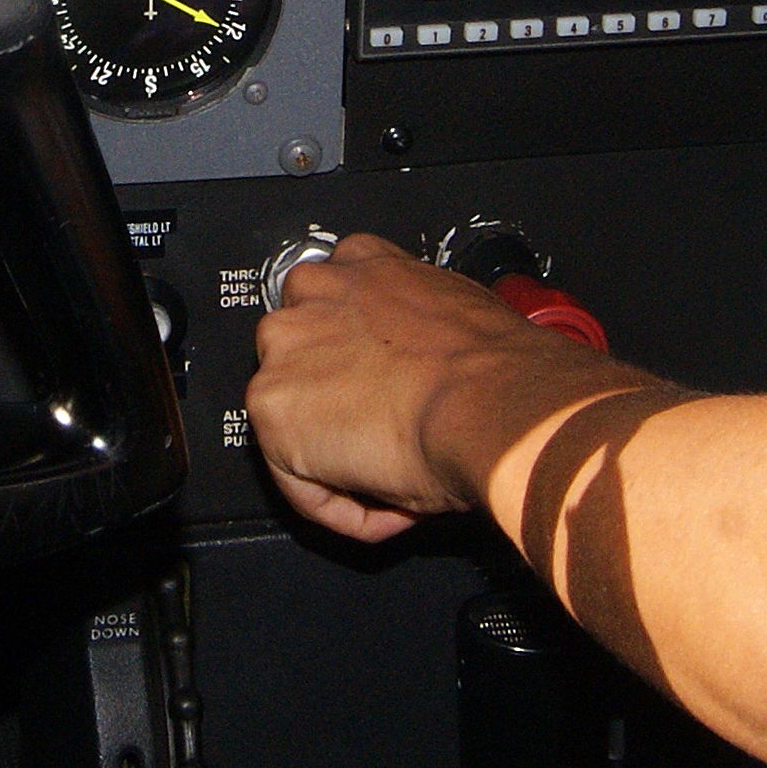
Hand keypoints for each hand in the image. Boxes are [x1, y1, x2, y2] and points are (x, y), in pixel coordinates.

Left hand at [244, 236, 657, 542]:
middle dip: (346, 408)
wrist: (494, 405)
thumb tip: (426, 360)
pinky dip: (338, 504)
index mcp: (363, 261)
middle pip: (309, 361)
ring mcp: (286, 346)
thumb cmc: (495, 370)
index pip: (340, 312)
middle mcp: (315, 291)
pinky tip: (390, 506)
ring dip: (340, 458)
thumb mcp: (458, 318)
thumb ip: (418, 329)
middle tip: (394, 442)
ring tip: (397, 480)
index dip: (370, 367)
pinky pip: (295, 475)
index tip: (397, 398)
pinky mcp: (271, 405)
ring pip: (298, 418)